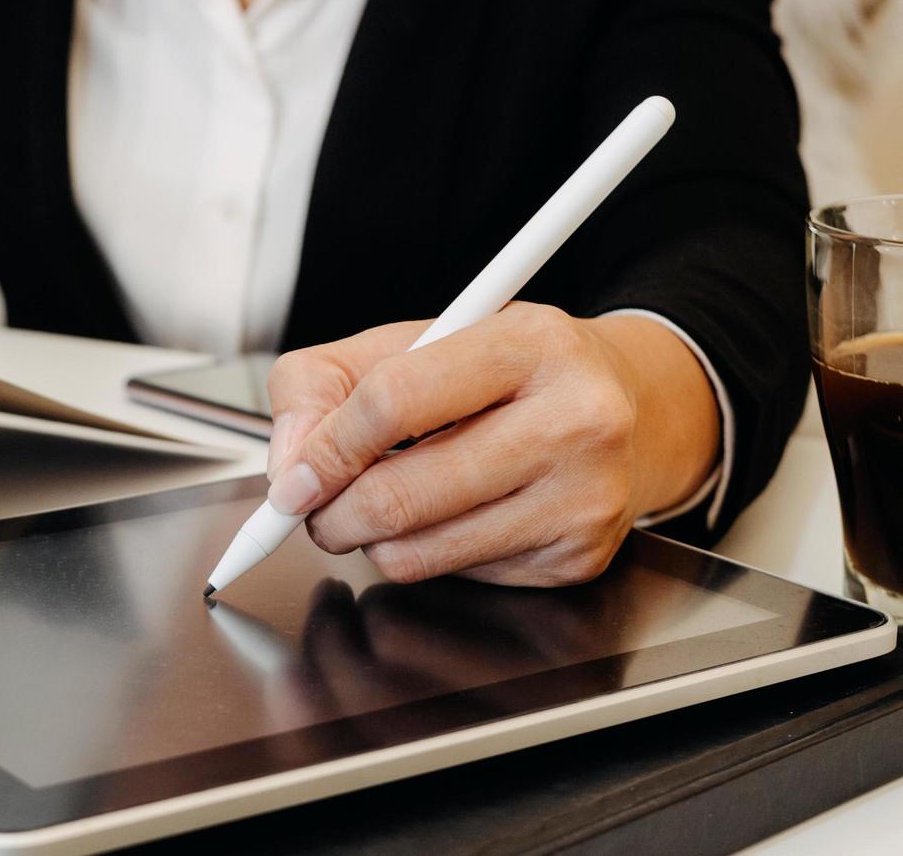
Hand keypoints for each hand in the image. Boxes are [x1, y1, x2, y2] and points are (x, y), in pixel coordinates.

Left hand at [264, 303, 720, 585]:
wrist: (631, 407)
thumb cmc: (506, 374)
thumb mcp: (410, 344)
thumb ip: (322, 386)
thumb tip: (290, 466)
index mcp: (528, 345)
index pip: (391, 402)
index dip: (324, 449)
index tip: (295, 477)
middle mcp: (575, 418)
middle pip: (399, 494)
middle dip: (331, 514)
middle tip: (318, 508)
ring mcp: (585, 495)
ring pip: (417, 552)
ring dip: (372, 540)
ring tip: (386, 503)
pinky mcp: (581, 556)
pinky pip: (458, 576)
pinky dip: (430, 554)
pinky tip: (454, 515)